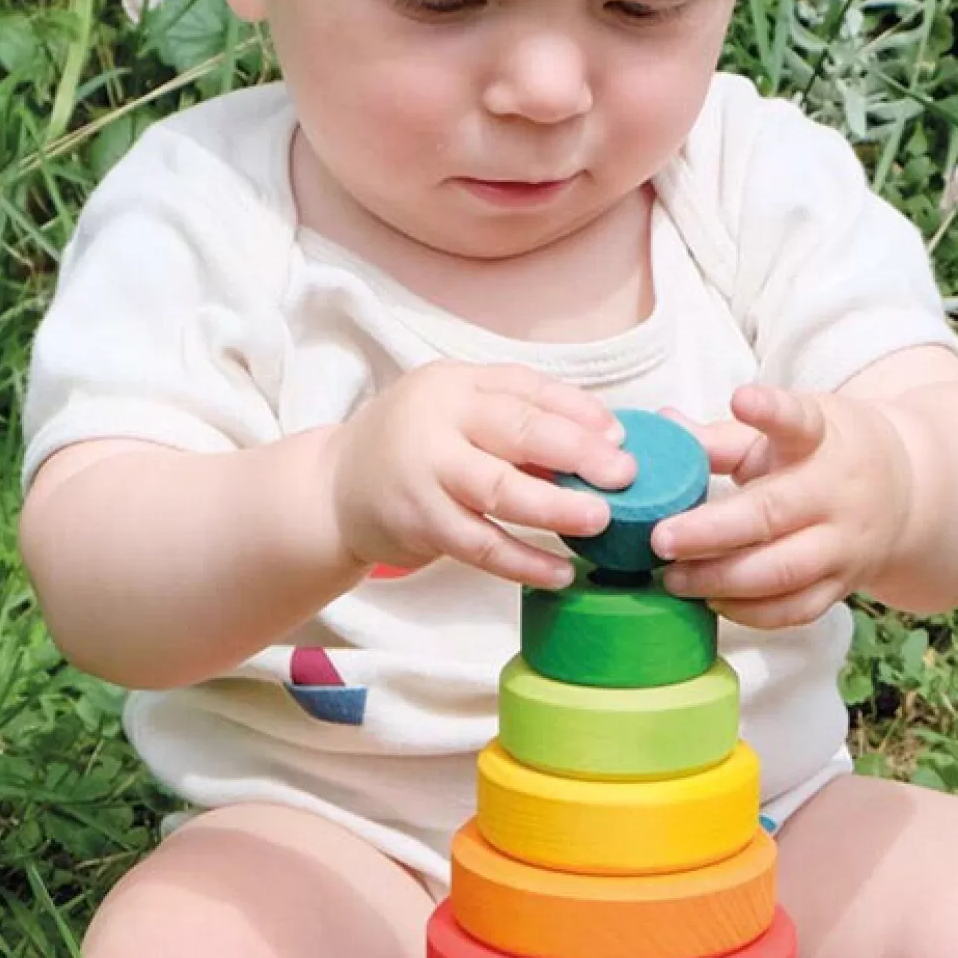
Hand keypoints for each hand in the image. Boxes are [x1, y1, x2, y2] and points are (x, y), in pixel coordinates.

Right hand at [331, 361, 633, 586]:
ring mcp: (426, 473)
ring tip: (600, 521)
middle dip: (577, 452)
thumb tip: (605, 440)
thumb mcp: (459, 413)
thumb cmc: (417, 448)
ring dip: (555, 508)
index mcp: (458, 384)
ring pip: (499, 490)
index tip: (621, 437)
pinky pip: (480, 546)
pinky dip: (523, 562)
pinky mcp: (419, 524)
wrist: (333, 488)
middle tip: (624, 475)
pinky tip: (560, 573)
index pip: (527, 389)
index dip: (578, 412)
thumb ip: (519, 418)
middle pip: (517, 430)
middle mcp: (439, 420)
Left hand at [651, 385, 911, 628]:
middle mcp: (837, 493)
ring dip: (721, 580)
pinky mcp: (843, 586)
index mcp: (822, 439)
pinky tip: (712, 601)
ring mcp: (844, 545)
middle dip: (711, 532)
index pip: (800, 421)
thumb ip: (723, 436)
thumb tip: (663, 425)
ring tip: (673, 579)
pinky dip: (750, 613)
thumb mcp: (786, 432)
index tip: (742, 398)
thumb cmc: (825, 454)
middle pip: (773, 514)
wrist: (907, 494)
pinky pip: (795, 610)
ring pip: (782, 573)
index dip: (771, 412)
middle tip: (661, 540)